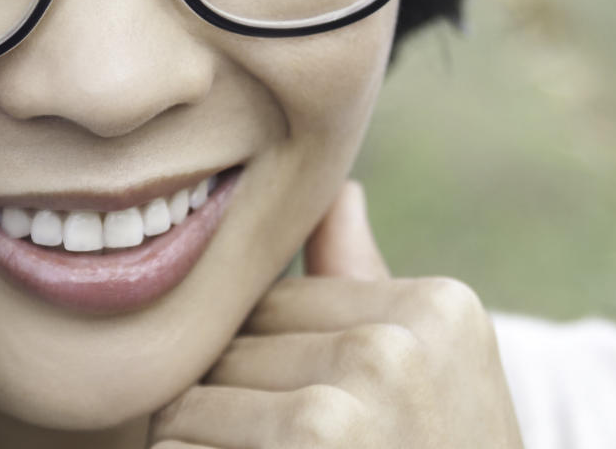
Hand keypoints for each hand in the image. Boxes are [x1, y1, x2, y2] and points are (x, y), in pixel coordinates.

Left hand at [150, 181, 524, 447]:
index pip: (275, 304)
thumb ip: (372, 287)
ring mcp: (346, 409)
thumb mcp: (433, 383)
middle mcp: (396, 347)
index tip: (311, 435)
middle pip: (232, 346)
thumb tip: (335, 192)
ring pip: (191, 401)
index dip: (265, 374)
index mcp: (436, 309)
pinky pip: (179, 447)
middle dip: (228, 410)